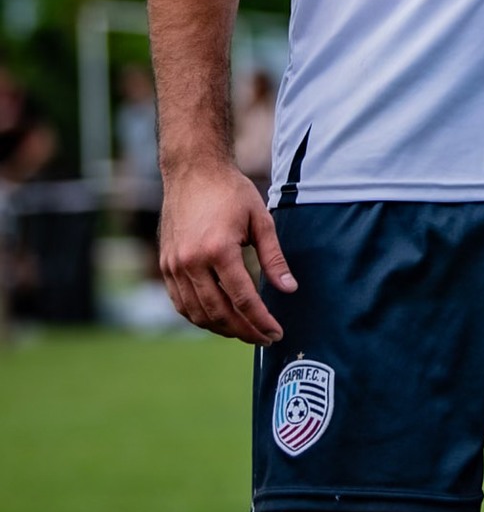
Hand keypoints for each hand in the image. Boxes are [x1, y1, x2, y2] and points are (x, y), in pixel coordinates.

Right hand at [159, 161, 295, 344]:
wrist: (193, 172)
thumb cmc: (232, 192)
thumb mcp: (261, 220)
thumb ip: (274, 258)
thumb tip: (289, 289)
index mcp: (218, 250)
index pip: (243, 298)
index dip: (261, 320)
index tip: (276, 333)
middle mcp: (191, 262)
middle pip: (219, 312)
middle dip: (244, 331)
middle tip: (265, 339)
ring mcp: (174, 266)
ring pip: (197, 313)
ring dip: (222, 328)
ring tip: (246, 332)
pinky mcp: (165, 266)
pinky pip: (181, 303)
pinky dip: (200, 316)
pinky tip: (219, 319)